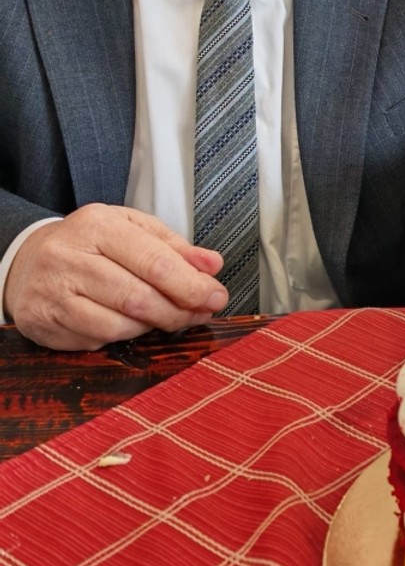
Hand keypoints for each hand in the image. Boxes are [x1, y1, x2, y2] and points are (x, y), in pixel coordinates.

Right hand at [4, 204, 228, 350]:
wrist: (28, 259)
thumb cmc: (90, 244)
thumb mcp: (133, 230)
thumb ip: (175, 247)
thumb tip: (211, 265)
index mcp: (98, 225)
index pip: (155, 262)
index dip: (191, 285)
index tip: (215, 296)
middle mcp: (69, 256)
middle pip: (138, 297)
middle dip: (178, 310)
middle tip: (200, 312)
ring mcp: (52, 291)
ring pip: (118, 324)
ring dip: (153, 326)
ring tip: (167, 317)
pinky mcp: (42, 321)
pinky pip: (95, 340)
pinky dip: (122, 337)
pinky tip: (131, 324)